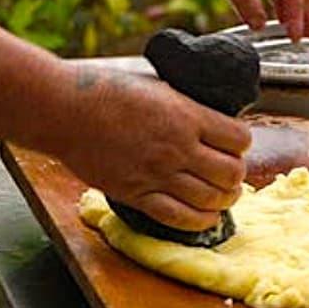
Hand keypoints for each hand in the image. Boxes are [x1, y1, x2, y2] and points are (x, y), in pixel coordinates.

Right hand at [58, 64, 251, 231]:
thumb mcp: (159, 86)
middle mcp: (178, 147)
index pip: (239, 139)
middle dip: (237, 175)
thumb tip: (207, 118)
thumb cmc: (107, 90)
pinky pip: (180, 218)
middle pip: (231, 173)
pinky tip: (205, 216)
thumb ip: (185, 106)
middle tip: (231, 173)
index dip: (241, 143)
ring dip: (224, 199)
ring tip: (223, 196)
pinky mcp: (137, 195)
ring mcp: (158, 174)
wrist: (67, 110)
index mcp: (187, 115)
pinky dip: (200, 221)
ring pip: (211, 199)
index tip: (235, 144)